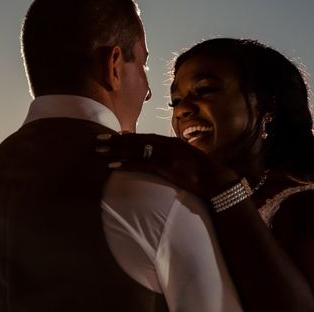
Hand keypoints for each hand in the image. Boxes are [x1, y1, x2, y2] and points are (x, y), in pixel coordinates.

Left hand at [96, 133, 238, 198]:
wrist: (214, 178)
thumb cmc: (202, 172)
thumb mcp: (187, 159)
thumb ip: (174, 157)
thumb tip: (164, 160)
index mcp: (170, 142)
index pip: (145, 137)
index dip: (128, 137)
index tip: (114, 136)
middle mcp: (165, 144)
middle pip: (135, 140)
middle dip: (115, 140)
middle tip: (98, 140)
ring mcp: (164, 154)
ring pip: (134, 149)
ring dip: (115, 150)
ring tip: (99, 150)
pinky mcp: (164, 166)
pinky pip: (140, 163)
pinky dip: (125, 163)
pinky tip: (112, 165)